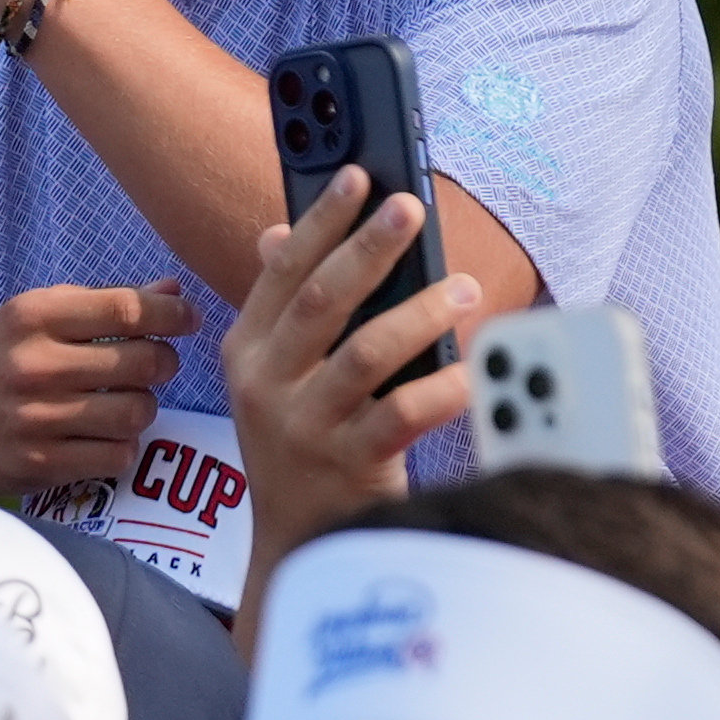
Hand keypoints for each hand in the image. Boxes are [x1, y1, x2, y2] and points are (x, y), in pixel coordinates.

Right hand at [0, 281, 193, 497]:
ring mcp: (37, 417)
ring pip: (138, 412)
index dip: (172, 315)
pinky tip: (100, 435)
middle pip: (144, 363)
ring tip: (121, 402)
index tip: (186, 319)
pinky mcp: (41, 462)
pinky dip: (120, 445)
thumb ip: (101, 304)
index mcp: (32, 316)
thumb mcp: (33, 317)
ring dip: (141, 407)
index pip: (126, 309)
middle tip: (152, 366)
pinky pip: (118, 455)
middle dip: (162, 362)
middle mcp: (34, 364)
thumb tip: (173, 292)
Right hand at [229, 167, 482, 600]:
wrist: (298, 541)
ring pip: (365, 354)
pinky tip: (473, 371)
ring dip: (418, 314)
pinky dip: (442, 388)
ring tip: (462, 289)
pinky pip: (402, 415)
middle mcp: (264, 384)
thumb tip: (278, 234)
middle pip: (320, 302)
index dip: (319, 222)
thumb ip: (284, 309)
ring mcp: (302, 426)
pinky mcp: (345, 464)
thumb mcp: (274, 375)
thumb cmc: (301, 444)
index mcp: (246, 351)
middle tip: (411, 210)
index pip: (281, 273)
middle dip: (368, 249)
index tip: (358, 178)